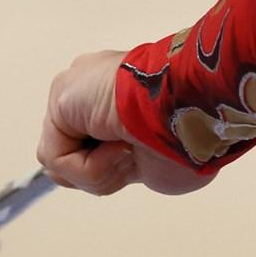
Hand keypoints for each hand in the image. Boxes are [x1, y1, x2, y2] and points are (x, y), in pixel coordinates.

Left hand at [39, 48, 210, 195]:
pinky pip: (58, 158)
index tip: (146, 159)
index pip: (90, 145)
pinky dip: (90, 168)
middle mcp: (92, 85)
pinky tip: (119, 146)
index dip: (113, 168)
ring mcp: (76, 88)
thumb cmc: (192, 135)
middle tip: (138, 156)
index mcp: (117, 93)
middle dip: (103, 170)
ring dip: (99, 171)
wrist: (197, 110)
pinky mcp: (62, 97)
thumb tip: (107, 167)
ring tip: (130, 150)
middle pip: (71, 154)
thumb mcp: (155, 164)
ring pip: (63, 160)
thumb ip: (121, 164)